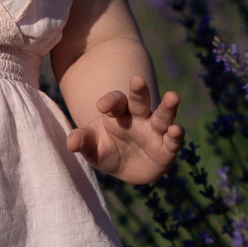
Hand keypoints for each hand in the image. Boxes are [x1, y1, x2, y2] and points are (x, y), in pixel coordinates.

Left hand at [65, 81, 182, 184]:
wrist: (125, 167)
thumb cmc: (106, 150)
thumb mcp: (92, 147)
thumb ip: (83, 141)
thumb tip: (70, 143)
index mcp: (119, 113)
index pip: (116, 101)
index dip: (110, 101)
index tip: (101, 106)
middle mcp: (139, 117)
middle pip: (140, 100)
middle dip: (138, 90)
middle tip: (136, 79)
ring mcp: (155, 131)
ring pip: (162, 115)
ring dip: (167, 106)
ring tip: (172, 96)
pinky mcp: (167, 148)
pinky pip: (173, 140)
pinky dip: (176, 134)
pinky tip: (176, 129)